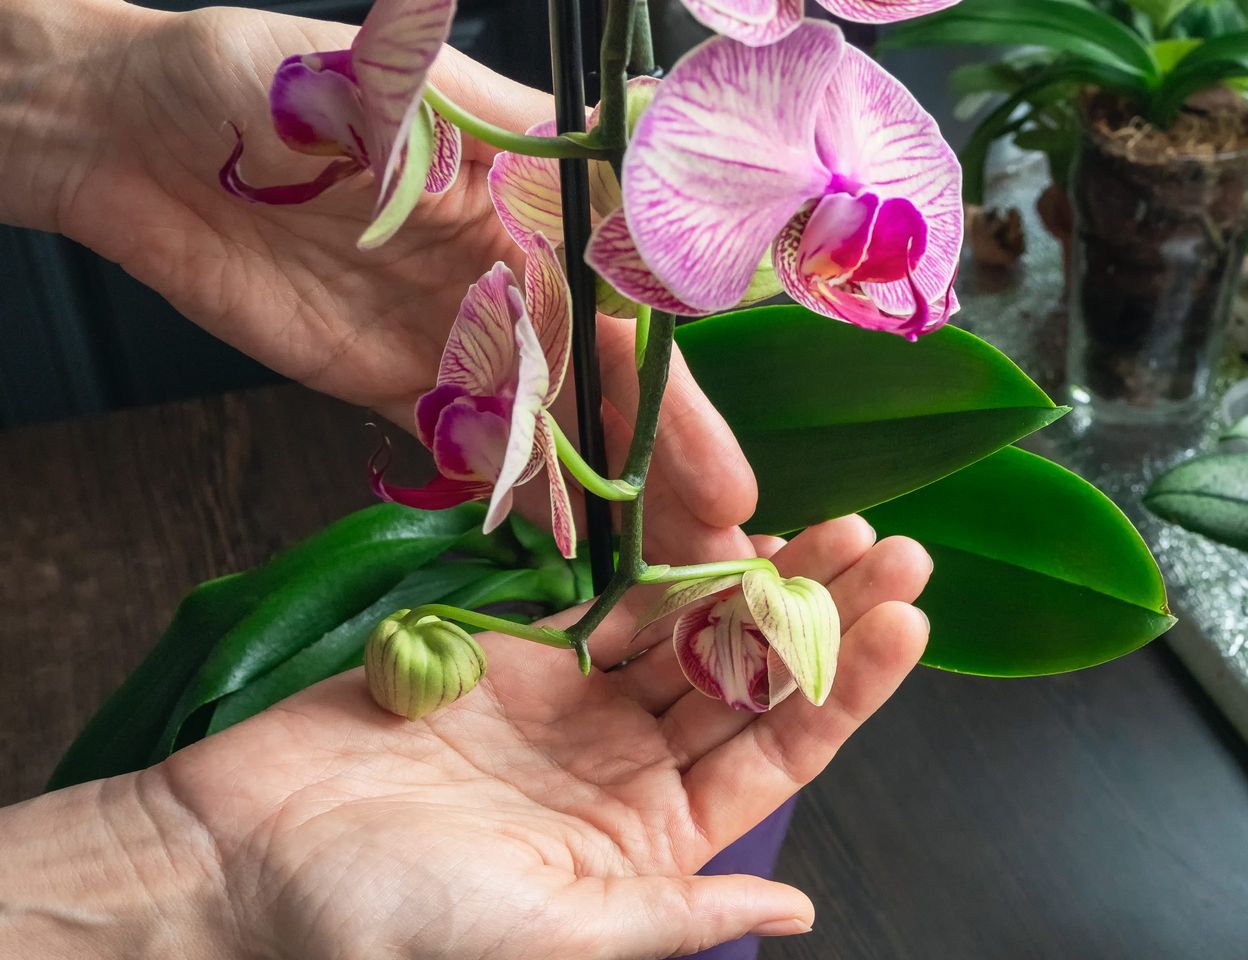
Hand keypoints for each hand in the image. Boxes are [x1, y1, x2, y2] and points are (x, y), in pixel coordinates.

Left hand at [0, 0, 755, 557]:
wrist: (145, 139)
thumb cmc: (273, 81)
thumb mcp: (404, 94)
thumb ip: (514, 155)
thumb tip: (637, 184)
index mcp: (537, 204)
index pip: (633, 320)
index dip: (683, 404)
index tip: (726, 481)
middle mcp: (517, 276)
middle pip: (613, 389)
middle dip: (668, 472)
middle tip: (718, 558)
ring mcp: (459, 337)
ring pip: (557, 430)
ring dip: (612, 501)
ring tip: (660, 579)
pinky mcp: (397, 385)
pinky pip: (473, 452)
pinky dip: (521, 502)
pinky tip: (568, 554)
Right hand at [138, 517, 929, 959]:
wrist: (253, 859)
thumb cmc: (397, 920)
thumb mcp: (555, 933)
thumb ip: (674, 911)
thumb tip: (797, 912)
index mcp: (652, 844)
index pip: (775, 754)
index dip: (846, 689)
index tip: (906, 622)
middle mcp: (627, 773)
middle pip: (748, 681)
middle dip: (822, 617)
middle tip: (891, 550)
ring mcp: (575, 711)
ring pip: (690, 634)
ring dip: (758, 583)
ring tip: (831, 528)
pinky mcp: (520, 661)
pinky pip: (609, 607)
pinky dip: (665, 572)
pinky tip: (726, 535)